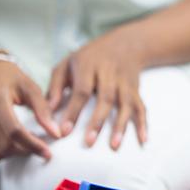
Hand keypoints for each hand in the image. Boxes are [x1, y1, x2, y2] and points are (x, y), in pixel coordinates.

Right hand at [0, 60, 60, 161]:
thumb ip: (43, 110)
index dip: (32, 144)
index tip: (47, 153)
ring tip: (24, 143)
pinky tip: (10, 141)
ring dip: (11, 153)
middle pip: (2, 145)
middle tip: (38, 146)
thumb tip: (56, 134)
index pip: (13, 130)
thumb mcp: (30, 88)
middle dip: (24, 150)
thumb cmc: (10, 78)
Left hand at [47, 27, 147, 149]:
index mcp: (88, 66)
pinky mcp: (136, 89)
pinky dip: (143, 123)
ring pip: (125, 103)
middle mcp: (109, 74)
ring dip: (121, 124)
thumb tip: (47, 111)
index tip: (64, 131)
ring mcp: (125, 82)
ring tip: (114, 145)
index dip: (73, 111)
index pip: (81, 90)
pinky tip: (142, 139)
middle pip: (106, 98)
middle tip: (88, 142)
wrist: (126, 44)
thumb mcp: (67, 64)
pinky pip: (141, 106)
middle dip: (98, 121)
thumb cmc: (89, 57)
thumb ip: (55, 86)